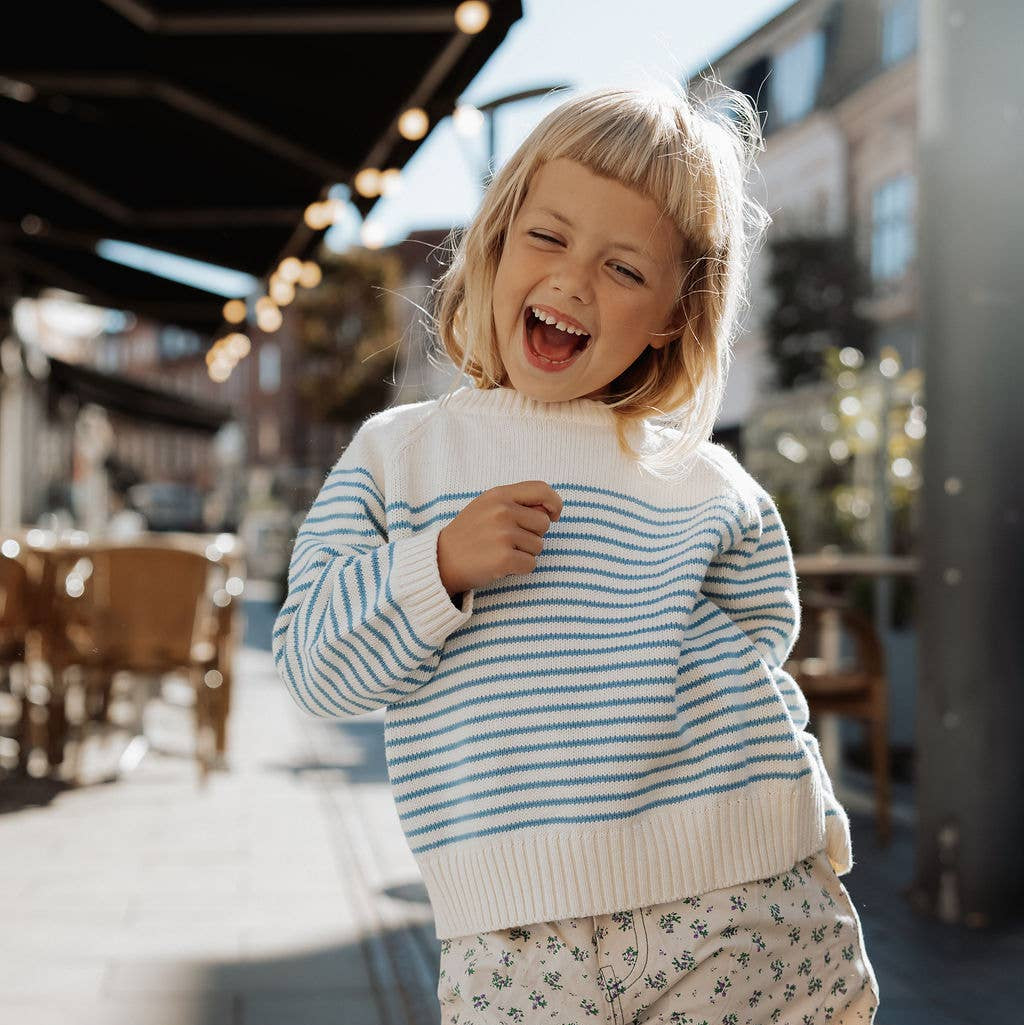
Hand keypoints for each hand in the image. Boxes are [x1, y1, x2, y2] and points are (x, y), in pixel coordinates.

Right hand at [437, 480, 562, 595]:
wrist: (441, 561)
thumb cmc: (469, 534)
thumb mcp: (486, 507)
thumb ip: (515, 503)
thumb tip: (550, 512)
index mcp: (498, 495)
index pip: (541, 489)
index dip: (554, 502)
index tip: (554, 515)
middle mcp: (502, 511)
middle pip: (544, 523)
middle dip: (533, 535)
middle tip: (509, 541)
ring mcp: (503, 534)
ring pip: (539, 546)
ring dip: (525, 553)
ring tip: (501, 552)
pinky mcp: (504, 558)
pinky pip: (531, 564)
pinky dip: (520, 569)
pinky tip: (501, 565)